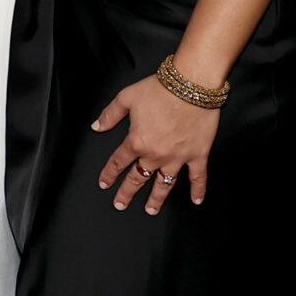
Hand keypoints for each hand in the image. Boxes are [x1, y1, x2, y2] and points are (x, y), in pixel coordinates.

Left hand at [93, 73, 218, 213]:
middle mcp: (155, 154)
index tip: (104, 183)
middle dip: (127, 193)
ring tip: (150, 210)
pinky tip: (196, 200)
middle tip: (120, 204)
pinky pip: (198, 177)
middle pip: (137, 178)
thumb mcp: (126, 97)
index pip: (118, 162)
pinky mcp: (198, 154)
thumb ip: (110, 115)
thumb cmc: (160, 89)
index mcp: (136, 141)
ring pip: (164, 183)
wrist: (191, 85)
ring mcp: (177, 157)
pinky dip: (198, 190)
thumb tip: (97, 126)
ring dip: (156, 198)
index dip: (109, 174)